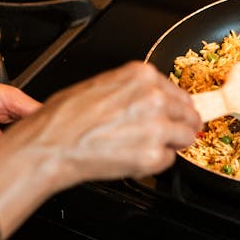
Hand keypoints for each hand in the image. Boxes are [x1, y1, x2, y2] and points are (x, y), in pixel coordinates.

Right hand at [0, 61, 201, 239]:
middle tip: (161, 135)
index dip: (175, 107)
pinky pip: (167, 161)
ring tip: (140, 147)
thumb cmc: (65, 117)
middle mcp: (154, 97)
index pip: (178, 92)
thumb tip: (153, 99)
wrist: (51, 145)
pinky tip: (130, 158)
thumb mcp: (100, 85)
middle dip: (178, 126)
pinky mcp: (153, 156)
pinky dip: (153, 163)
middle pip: (189, 114)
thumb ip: (132, 90)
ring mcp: (157, 127)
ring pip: (185, 138)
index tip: (174, 115)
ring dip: (169, 145)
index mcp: (141, 76)